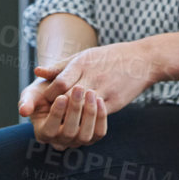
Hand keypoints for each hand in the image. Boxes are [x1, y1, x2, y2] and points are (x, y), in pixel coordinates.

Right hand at [26, 85, 109, 150]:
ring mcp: (77, 141)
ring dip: (89, 114)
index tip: (61, 96)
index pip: (49, 130)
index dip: (56, 115)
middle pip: (68, 132)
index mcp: (43, 133)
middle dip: (74, 109)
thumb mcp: (32, 93)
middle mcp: (60, 141)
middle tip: (79, 87)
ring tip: (91, 92)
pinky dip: (101, 117)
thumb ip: (26, 101)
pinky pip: (99, 132)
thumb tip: (23, 111)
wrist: (62, 88)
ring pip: (85, 135)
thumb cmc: (43, 91)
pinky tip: (99, 99)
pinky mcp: (92, 136)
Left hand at [30, 41, 162, 116]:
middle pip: (69, 98)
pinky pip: (97, 116)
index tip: (46, 102)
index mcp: (82, 64)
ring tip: (63, 122)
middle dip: (58, 109)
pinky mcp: (115, 102)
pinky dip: (87, 120)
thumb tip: (37, 72)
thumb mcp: (84, 56)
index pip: (59, 84)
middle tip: (49, 117)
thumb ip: (60, 67)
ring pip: (82, 109)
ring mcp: (104, 90)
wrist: (141, 60)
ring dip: (72, 117)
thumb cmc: (109, 57)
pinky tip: (80, 123)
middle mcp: (92, 77)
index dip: (50, 96)